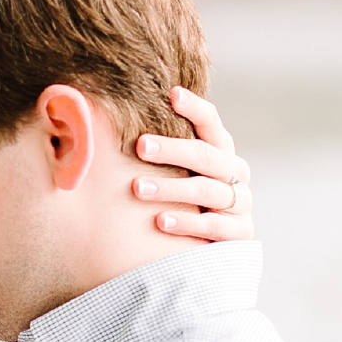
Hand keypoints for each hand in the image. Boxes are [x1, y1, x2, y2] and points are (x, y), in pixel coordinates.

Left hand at [132, 86, 251, 240]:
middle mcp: (234, 173)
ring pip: (205, 190)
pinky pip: (213, 225)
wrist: (209, 248)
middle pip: (206, 155)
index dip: (195, 108)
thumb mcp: (175, 174)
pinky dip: (187, 222)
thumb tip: (102, 123)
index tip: (172, 93)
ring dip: (170, 187)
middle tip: (140, 145)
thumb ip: (156, 152)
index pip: (211, 123)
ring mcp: (240, 202)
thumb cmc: (181, 202)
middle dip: (172, 149)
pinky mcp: (239, 232)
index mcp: (220, 152)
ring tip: (137, 188)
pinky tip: (160, 221)